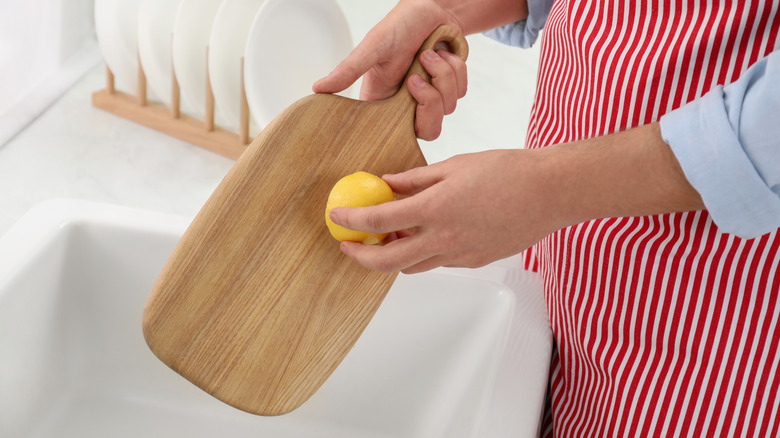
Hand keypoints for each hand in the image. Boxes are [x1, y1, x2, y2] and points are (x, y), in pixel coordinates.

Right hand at [312, 1, 466, 139]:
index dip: (407, 126)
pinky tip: (442, 54)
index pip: (397, 136)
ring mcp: (430, 98)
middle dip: (431, 98)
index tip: (409, 93)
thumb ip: (348, 70)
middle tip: (417, 74)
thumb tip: (317, 88)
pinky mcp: (448, 89)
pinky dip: (455, 68)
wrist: (432, 11)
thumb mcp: (372, 47)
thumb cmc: (399, 26)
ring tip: (428, 54)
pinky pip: (460, 91)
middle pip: (429, 129)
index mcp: (384, 102)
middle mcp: (407, 105)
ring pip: (448, 107)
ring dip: (443, 74)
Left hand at [327, 149, 565, 273]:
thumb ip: (417, 179)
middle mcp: (444, 239)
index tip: (338, 216)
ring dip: (393, 256)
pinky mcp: (475, 261)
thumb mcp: (455, 166)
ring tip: (388, 235)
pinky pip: (439, 262)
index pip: (380, 220)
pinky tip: (426, 233)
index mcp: (436, 209)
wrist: (550, 193)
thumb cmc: (509, 172)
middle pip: (388, 262)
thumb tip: (388, 182)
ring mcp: (460, 255)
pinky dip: (424, 252)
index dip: (352, 220)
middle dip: (361, 257)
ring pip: (413, 266)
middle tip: (349, 244)